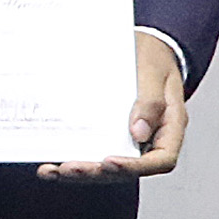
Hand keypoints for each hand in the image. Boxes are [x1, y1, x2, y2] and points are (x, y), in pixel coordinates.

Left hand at [42, 32, 190, 180]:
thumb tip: (139, 133)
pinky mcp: (107, 134)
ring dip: (79, 172)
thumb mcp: (154, 73)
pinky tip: (49, 165)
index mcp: (169, 127)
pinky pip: (91, 152)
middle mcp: (148, 139)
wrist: (143, 45)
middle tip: (69, 168)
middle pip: (126, 168)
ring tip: (52, 171)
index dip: (134, 166)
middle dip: (96, 172)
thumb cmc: (153, 58)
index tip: (108, 161)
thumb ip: (150, 102)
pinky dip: (69, 160)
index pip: (161, 159)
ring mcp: (127, 139)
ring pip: (105, 167)